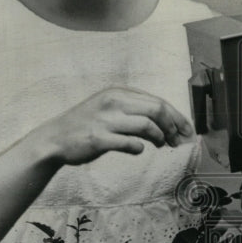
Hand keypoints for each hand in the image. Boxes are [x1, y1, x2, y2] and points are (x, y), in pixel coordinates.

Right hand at [36, 87, 194, 165]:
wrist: (54, 139)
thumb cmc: (87, 125)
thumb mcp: (110, 108)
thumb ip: (134, 110)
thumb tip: (167, 122)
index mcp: (118, 92)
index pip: (157, 101)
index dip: (176, 116)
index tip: (186, 129)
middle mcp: (113, 102)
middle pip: (157, 110)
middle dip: (174, 126)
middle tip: (180, 140)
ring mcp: (105, 120)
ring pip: (147, 125)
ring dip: (160, 137)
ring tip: (162, 145)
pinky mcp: (98, 139)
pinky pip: (130, 143)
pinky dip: (139, 148)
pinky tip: (139, 150)